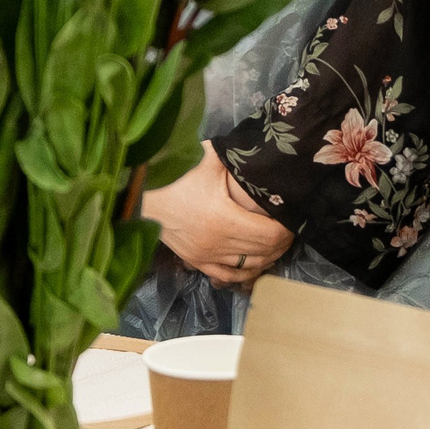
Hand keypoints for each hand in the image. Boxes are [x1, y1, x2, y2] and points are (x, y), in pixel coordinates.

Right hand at [139, 142, 294, 284]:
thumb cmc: (172, 173)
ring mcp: (205, 256)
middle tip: (288, 228)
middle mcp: (217, 243)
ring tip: (276, 244)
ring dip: (267, 257)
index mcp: (223, 219)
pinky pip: (228, 274)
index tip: (291, 217)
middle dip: (281, 242)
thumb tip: (262, 153)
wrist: (138, 192)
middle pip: (263, 252)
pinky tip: (253, 263)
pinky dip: (244, 271)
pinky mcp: (195, 261)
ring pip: (248, 267)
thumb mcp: (207, 158)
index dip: (285, 229)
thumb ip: (236, 158)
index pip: (269, 234)